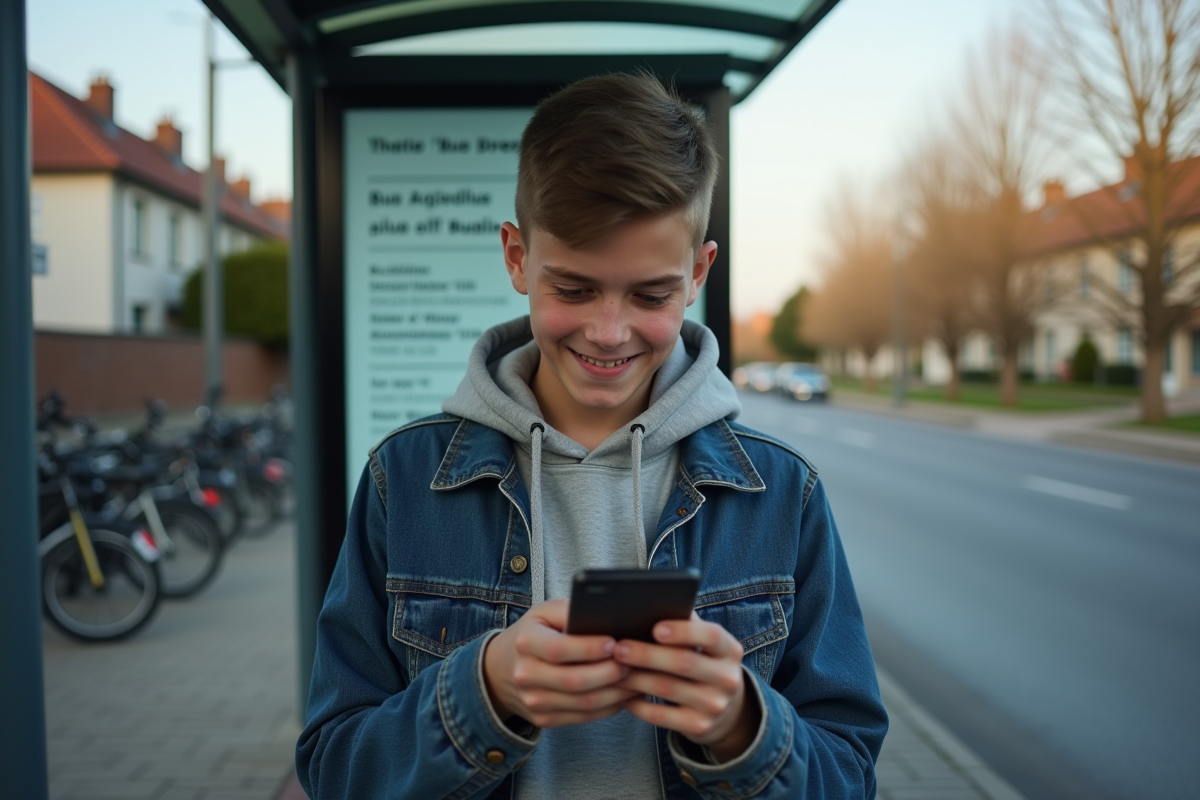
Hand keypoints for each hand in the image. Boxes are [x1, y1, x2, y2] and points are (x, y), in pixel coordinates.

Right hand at [483, 599, 640, 727]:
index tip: (614, 642)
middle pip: (574, 681)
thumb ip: (570, 611)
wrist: (500, 669)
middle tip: (633, 662)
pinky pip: (584, 717)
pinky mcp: (544, 719)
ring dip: (616, 693)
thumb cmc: (534, 633)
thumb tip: (605, 616)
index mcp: (526, 643)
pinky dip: (610, 707)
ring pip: (584, 703)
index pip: (558, 649)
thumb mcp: (544, 613)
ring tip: (637, 678)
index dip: (589, 648)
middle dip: (609, 672)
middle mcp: (525, 675)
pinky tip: (624, 694)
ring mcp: (533, 701)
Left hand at [613, 614, 760, 762]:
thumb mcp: (706, 646)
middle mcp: (728, 678)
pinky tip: (624, 695)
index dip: (683, 631)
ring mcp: (715, 706)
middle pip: (684, 662)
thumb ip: (687, 625)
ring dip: (636, 678)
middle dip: (647, 654)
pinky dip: (639, 705)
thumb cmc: (703, 664)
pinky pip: (662, 716)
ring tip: (613, 669)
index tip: (655, 628)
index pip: (711, 635)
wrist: (725, 711)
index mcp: (729, 650)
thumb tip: (650, 606)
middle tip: (618, 648)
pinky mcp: (699, 727)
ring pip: (668, 689)